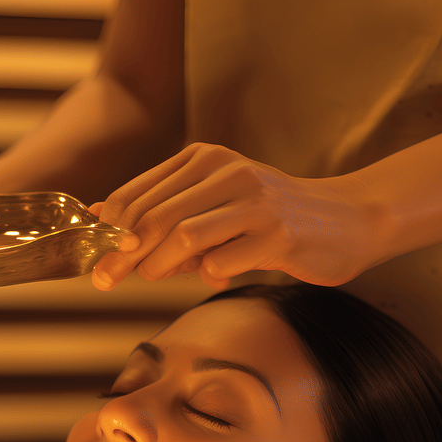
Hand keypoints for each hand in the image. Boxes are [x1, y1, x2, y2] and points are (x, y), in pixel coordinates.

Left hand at [89, 143, 380, 290]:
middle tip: (104, 281)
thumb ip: (164, 208)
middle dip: (122, 254)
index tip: (94, 262)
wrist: (347, 219)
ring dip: (157, 266)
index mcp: (204, 159)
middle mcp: (226, 172)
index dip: (108, 231)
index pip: (139, 195)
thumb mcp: (214, 200)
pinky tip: (215, 276)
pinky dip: (208, 276)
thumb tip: (98, 216)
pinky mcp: (276, 234)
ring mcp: (254, 201)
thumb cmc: (270, 216)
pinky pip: (222, 262)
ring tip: (153, 279)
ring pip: (183, 236)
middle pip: (154, 217)